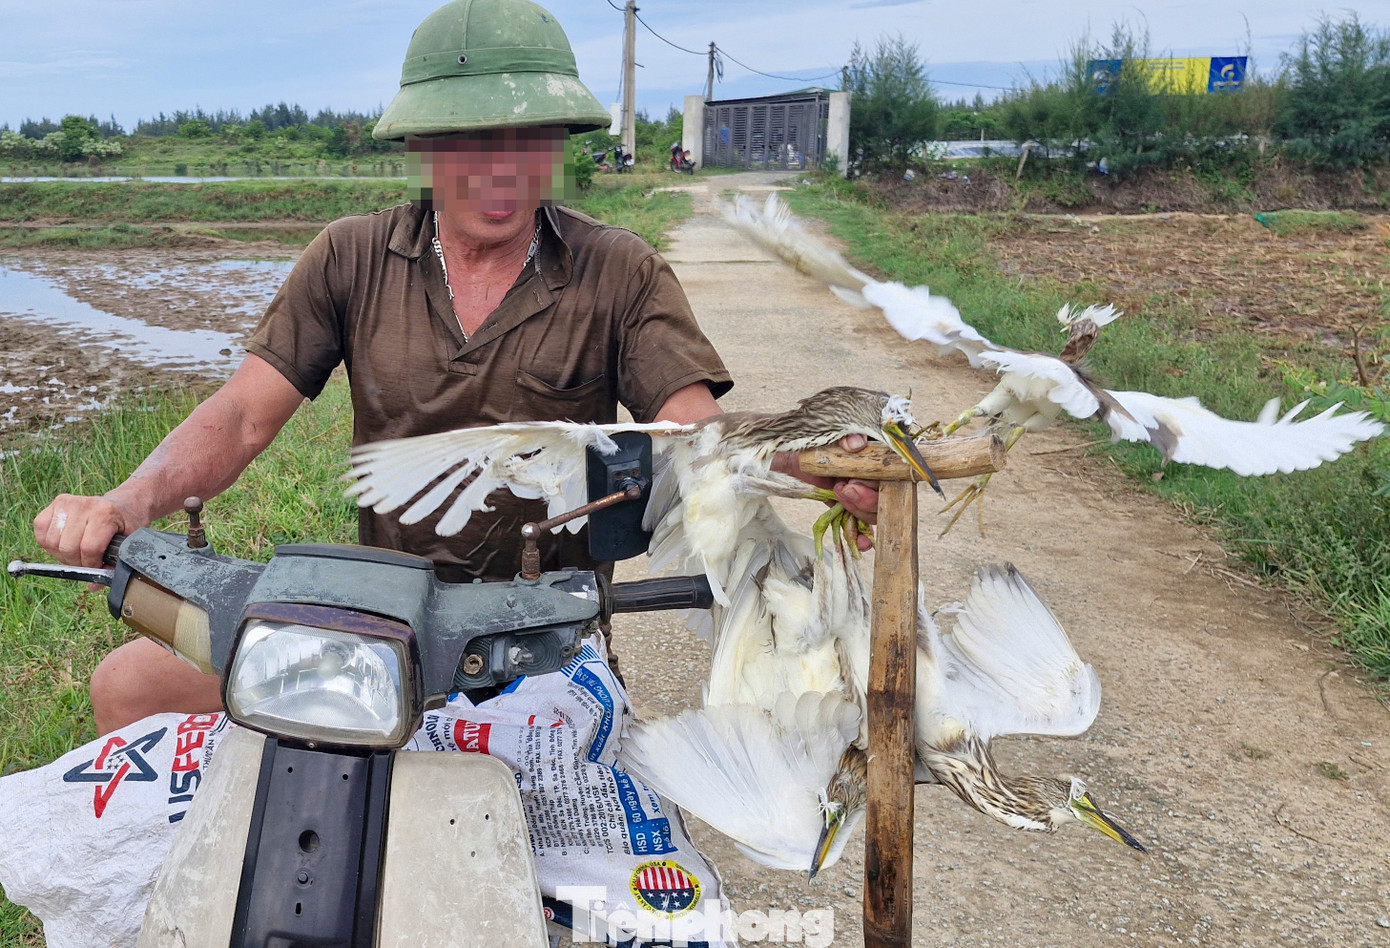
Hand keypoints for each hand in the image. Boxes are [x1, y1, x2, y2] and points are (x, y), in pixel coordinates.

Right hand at [34, 494, 138, 567]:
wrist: (126, 503)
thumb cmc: (127, 525)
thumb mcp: (128, 543)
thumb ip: (114, 565)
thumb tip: (93, 587)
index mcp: (105, 513)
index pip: (88, 548)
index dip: (90, 564)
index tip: (97, 567)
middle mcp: (84, 505)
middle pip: (68, 547)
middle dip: (77, 562)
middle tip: (87, 561)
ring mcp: (68, 502)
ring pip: (52, 542)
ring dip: (62, 555)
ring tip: (77, 552)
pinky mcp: (56, 503)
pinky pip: (41, 532)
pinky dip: (50, 544)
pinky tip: (65, 544)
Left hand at [772, 434, 880, 550]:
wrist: (790, 455)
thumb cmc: (812, 439)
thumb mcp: (827, 434)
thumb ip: (843, 436)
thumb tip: (856, 444)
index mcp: (877, 451)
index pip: (893, 470)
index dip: (878, 481)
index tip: (853, 481)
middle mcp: (877, 472)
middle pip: (889, 495)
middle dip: (867, 499)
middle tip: (844, 489)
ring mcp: (866, 491)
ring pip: (877, 511)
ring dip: (859, 511)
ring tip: (838, 495)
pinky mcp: (851, 506)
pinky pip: (863, 524)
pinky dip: (863, 536)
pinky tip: (863, 544)